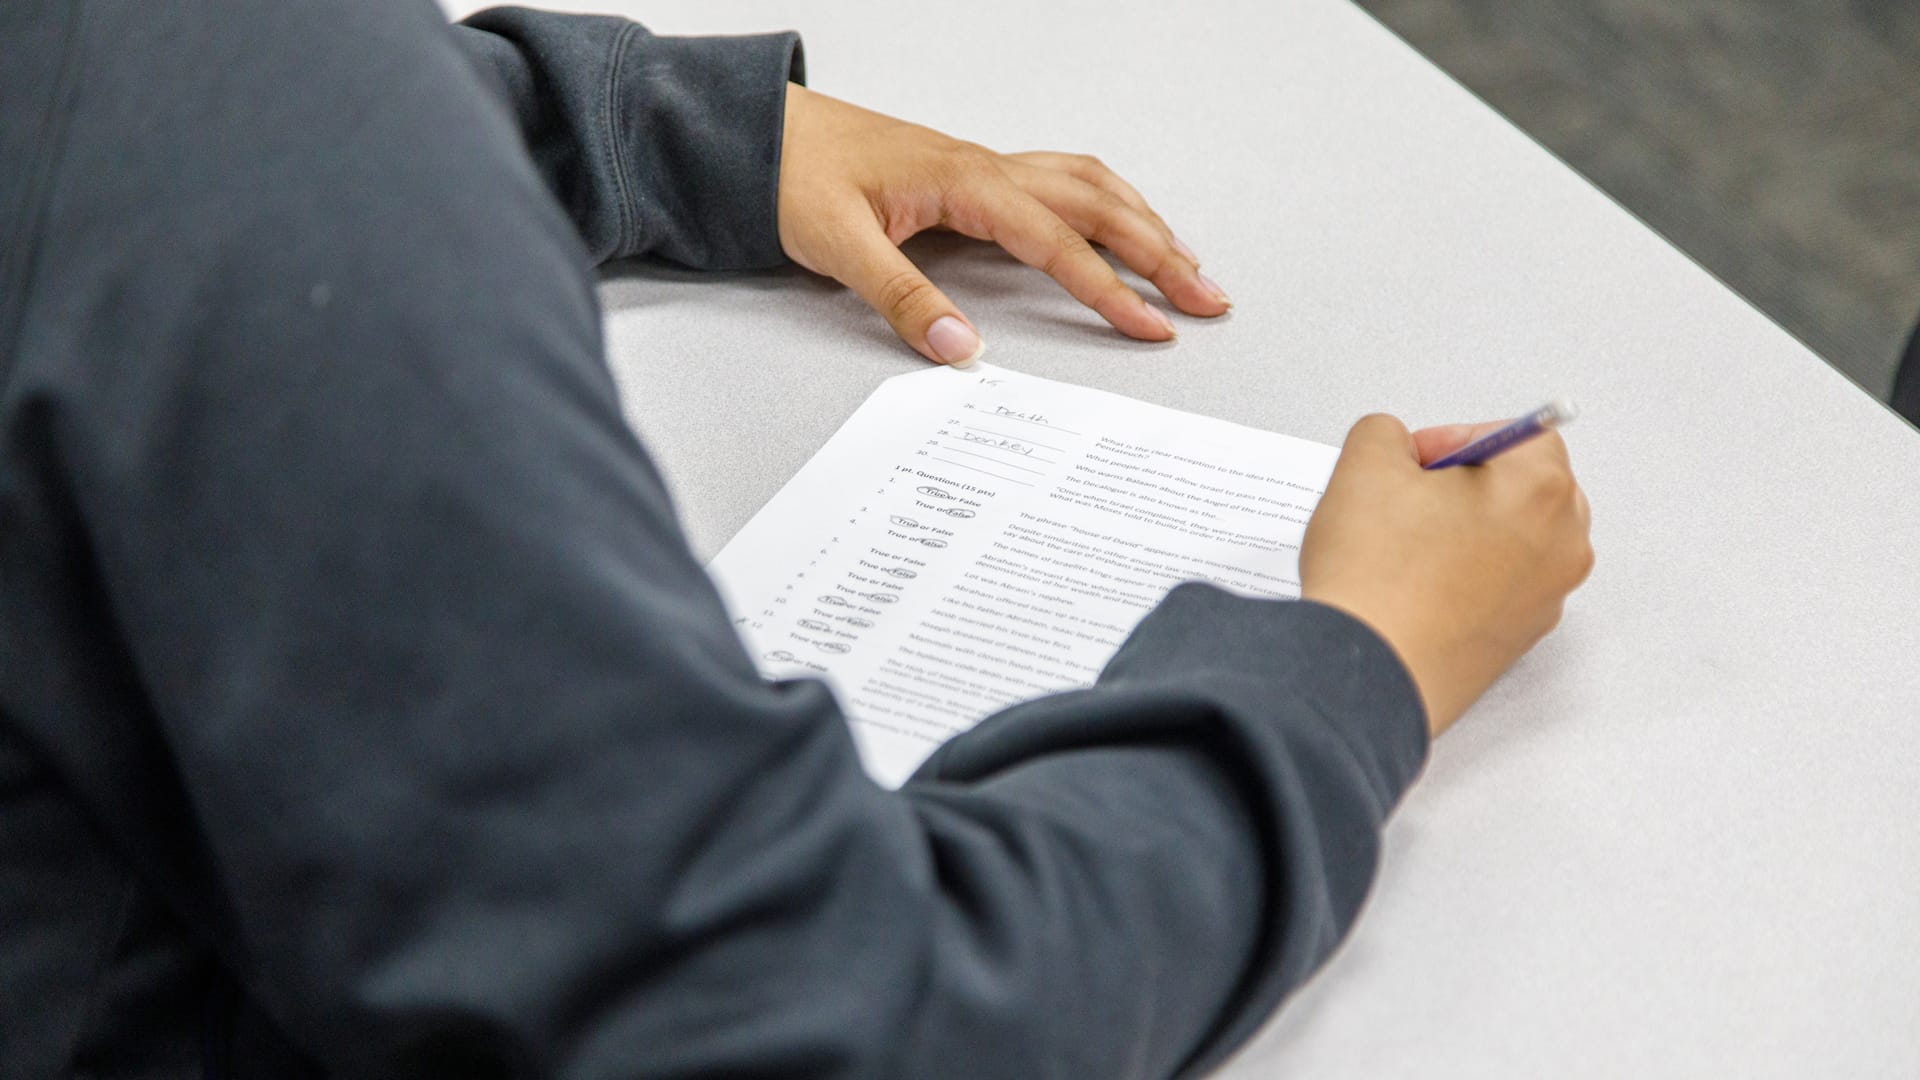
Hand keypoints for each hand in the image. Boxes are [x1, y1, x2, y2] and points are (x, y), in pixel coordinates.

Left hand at [776, 84, 1231, 365]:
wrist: (760, 132)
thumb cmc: (793, 176)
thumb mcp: (837, 246)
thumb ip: (900, 298)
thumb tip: (959, 349)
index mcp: (966, 182)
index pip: (1059, 242)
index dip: (1110, 288)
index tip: (1152, 325)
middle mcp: (988, 167)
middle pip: (1098, 205)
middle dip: (1160, 252)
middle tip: (1208, 298)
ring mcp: (984, 166)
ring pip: (1088, 184)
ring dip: (1143, 220)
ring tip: (1185, 261)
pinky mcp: (973, 174)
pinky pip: (1061, 179)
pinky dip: (1106, 201)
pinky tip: (1118, 219)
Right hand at [1299, 415, 1593, 735]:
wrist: (1368, 673)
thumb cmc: (1377, 579)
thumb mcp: (1364, 466)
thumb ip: (1386, 434)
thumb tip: (1395, 446)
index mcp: (1540, 490)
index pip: (1520, 436)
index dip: (1459, 437)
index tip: (1416, 459)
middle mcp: (1561, 546)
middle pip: (1529, 489)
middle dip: (1471, 485)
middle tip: (1413, 497)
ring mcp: (1546, 599)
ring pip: (1516, 541)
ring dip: (1469, 532)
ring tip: (1409, 545)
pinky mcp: (1519, 641)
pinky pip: (1502, 589)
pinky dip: (1466, 579)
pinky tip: (1414, 586)